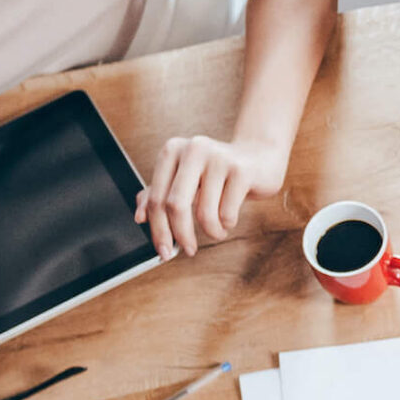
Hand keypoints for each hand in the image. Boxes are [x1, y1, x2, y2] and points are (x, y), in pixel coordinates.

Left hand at [136, 136, 285, 259]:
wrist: (260, 156)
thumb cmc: (217, 172)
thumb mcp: (186, 180)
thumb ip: (159, 195)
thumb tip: (139, 217)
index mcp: (173, 150)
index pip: (156, 198)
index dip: (158, 229)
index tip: (163, 250)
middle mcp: (193, 149)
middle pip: (176, 205)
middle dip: (181, 235)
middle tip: (187, 250)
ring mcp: (219, 158)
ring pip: (204, 213)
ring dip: (211, 232)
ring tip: (217, 231)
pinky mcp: (241, 170)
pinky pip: (227, 213)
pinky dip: (227, 224)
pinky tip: (230, 219)